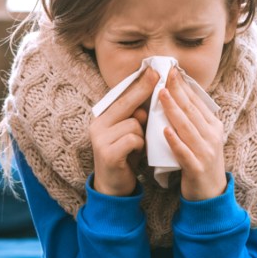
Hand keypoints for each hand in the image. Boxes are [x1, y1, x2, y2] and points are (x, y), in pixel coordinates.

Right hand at [89, 67, 158, 196]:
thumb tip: (148, 100)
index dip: (138, 83)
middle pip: (126, 103)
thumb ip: (135, 118)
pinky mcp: (107, 153)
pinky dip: (139, 145)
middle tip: (159, 75)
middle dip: (144, 89)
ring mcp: (100, 138)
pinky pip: (133, 139)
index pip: (122, 96)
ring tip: (137, 147)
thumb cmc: (125, 157)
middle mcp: (97, 125)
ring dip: (142, 135)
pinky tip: (134, 154)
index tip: (153, 70)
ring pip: (134, 124)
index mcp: (102, 118)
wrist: (113, 187)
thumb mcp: (129, 134)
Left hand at [160, 68, 226, 199]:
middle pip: (192, 110)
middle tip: (165, 75)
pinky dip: (175, 141)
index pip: (197, 102)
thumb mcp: (201, 138)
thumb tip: (177, 97)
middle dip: (178, 92)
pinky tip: (165, 131)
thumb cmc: (200, 161)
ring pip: (187, 127)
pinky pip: (184, 152)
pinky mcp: (197, 167)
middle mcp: (212, 136)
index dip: (184, 86)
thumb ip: (191, 120)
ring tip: (162, 96)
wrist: (210, 194)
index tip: (172, 71)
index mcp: (213, 127)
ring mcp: (206, 152)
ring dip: (174, 110)